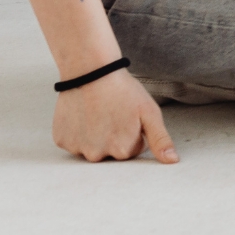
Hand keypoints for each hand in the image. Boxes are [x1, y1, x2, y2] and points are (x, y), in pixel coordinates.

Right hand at [52, 69, 177, 162]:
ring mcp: (77, 148)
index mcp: (122, 151)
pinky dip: (79, 132)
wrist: (91, 72)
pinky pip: (75, 142)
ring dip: (96, 135)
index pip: (133, 150)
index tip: (129, 116)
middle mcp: (97, 155)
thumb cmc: (123, 91)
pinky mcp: (61, 140)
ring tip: (98, 113)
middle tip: (113, 114)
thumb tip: (172, 161)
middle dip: (116, 136)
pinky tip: (83, 115)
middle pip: (112, 152)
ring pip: (93, 148)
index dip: (134, 132)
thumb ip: (161, 140)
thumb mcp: (150, 113)